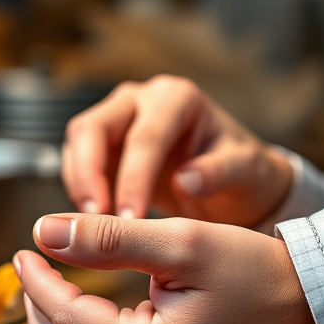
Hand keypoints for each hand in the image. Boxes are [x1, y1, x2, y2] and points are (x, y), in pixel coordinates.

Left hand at [15, 212, 323, 323]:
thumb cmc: (259, 272)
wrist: (320, 314)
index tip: (25, 249)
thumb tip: (44, 232)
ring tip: (53, 293)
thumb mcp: (184, 242)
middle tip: (30, 270)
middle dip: (41, 312)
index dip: (39, 282)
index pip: (70, 319)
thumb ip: (109, 238)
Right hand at [62, 76, 293, 226]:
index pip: (145, 137)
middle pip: (95, 127)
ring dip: (79, 182)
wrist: (234, 180)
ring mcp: (120, 117)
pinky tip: (97, 219)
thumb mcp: (245, 172)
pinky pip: (78, 160)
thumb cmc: (242, 171)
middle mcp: (143, 99)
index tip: (130, 219)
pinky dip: (80, 188)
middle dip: (89, 175)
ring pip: (79, 140)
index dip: (133, 178)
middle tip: (95, 220)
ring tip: (93, 225)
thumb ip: (219, 173)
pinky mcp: (106, 143)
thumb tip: (185, 181)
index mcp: (178, 98)